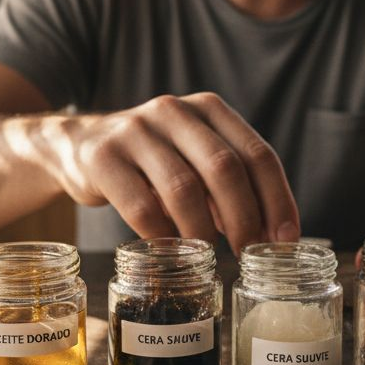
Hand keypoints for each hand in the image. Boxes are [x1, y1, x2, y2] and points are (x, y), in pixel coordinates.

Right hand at [61, 92, 299, 253]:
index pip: (257, 153)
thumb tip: (271, 235)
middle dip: (244, 218)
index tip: (285, 239)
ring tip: (205, 255)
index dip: (277, 200)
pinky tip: (168, 250)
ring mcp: (135, 131)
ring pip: (183, 189)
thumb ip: (230, 186)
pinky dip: (161, 236)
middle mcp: (174, 111)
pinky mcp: (102, 157)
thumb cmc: (152, 162)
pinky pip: (141, 207)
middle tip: (247, 253)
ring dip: (201, 232)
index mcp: (208, 109)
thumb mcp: (194, 160)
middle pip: (224, 168)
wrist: (79, 146)